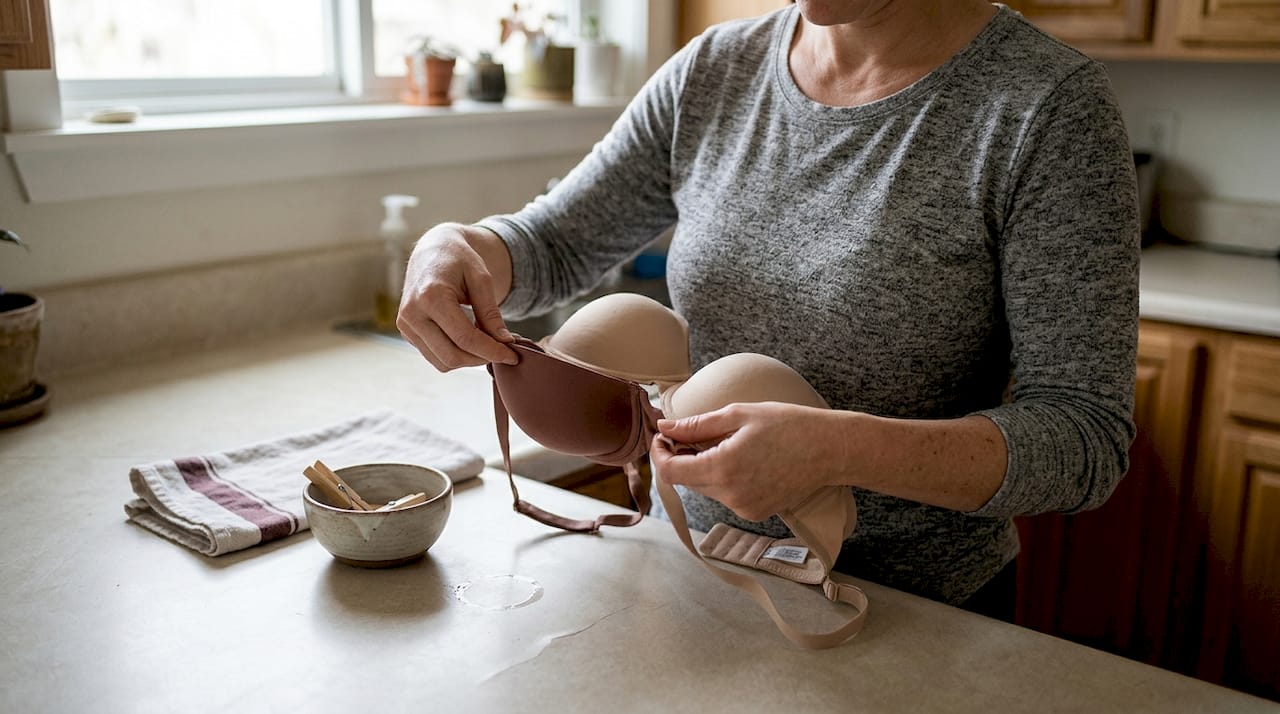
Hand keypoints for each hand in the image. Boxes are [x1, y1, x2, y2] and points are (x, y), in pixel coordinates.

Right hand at [397, 223, 517, 370]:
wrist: (432, 251)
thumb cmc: (459, 260)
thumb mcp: (481, 278)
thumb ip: (491, 312)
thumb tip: (505, 342)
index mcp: (431, 296)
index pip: (465, 338)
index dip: (492, 351)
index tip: (513, 356)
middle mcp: (412, 314)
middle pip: (453, 356)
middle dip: (482, 358)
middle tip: (503, 351)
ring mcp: (406, 325)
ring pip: (443, 362)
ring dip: (469, 360)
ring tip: (487, 343)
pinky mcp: (407, 332)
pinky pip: (435, 357)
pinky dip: (456, 355)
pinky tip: (470, 340)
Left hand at [650, 402, 845, 521]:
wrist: (830, 450)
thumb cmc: (788, 424)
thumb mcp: (739, 415)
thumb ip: (697, 425)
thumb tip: (664, 427)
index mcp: (723, 468)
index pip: (671, 471)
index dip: (660, 454)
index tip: (664, 436)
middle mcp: (730, 495)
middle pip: (687, 480)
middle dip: (681, 458)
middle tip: (691, 434)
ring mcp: (743, 508)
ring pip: (706, 489)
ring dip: (703, 468)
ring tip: (722, 444)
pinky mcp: (755, 513)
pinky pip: (726, 496)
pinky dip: (723, 479)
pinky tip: (741, 459)